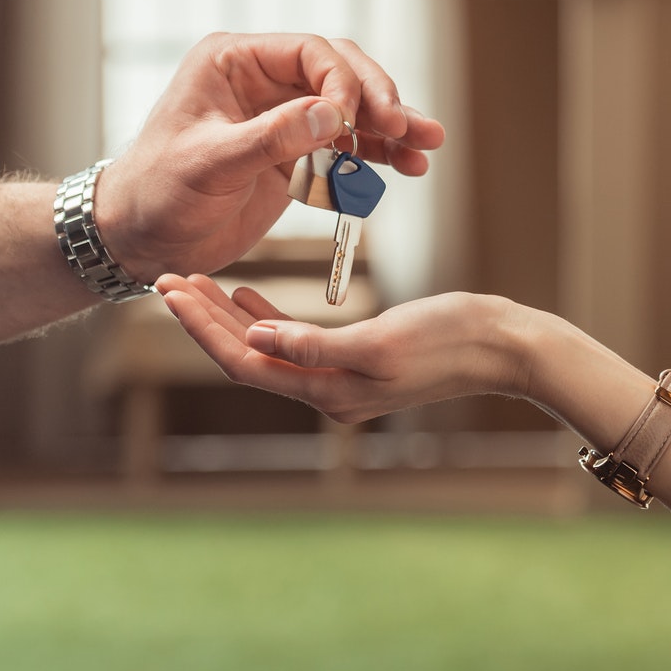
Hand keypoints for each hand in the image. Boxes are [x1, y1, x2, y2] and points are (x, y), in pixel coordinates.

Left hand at [97, 33, 444, 281]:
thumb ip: (272, 137)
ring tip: (427, 147)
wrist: (138, 242)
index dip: (344, 82)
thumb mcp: (209, 165)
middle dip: (380, 100)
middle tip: (409, 128)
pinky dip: (376, 157)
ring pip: (351, 109)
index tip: (358, 121)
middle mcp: (262, 80)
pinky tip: (407, 167)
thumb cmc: (155, 195)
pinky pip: (344, 146)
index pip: (310, 52)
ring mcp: (281, 116)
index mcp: (233, 62)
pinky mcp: (293, 153)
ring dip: (390, 128)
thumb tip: (334, 113)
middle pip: (341, 74)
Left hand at [156, 274, 531, 423]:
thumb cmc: (451, 337)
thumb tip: (257, 337)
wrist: (502, 346)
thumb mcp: (383, 341)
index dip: (203, 327)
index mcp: (327, 390)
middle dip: (203, 319)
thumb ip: (317, 345)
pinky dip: (265, 315)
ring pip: (264, 345)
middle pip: (247, 355)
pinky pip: (293, 340)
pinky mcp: (355, 358)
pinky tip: (247, 294)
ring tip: (194, 283)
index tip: (171, 290)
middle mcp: (326, 391)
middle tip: (167, 278)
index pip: (246, 359)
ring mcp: (341, 378)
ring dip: (227, 316)